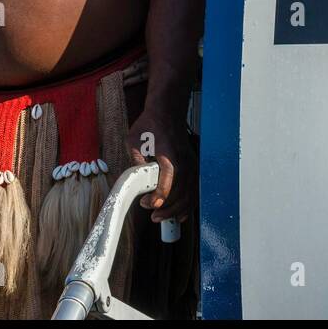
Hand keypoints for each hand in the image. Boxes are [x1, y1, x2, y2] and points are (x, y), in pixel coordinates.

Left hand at [125, 106, 195, 222]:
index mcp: (170, 155)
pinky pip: (194, 191)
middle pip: (181, 193)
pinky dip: (188, 205)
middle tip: (152, 215)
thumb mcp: (134, 141)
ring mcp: (191, 164)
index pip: (168, 181)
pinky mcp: (193, 166)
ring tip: (162, 218)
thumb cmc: (150, 123)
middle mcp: (184, 162)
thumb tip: (135, 182)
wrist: (167, 110)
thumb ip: (136, 162)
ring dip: (177, 210)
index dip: (159, 196)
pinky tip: (180, 215)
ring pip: (190, 195)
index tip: (148, 205)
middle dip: (167, 208)